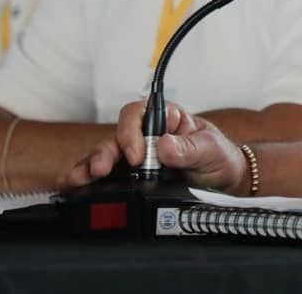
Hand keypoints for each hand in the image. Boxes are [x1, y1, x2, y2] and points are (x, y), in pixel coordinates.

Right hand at [67, 99, 248, 193]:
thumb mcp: (212, 149)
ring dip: (91, 166)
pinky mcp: (130, 179)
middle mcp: (146, 136)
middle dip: (106, 152)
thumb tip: (166, 145)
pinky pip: (105, 177)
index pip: (140, 114)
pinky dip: (88, 181)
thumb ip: (190, 147)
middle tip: (102, 169)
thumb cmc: (219, 157)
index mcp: (166, 120)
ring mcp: (136, 159)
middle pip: (116, 136)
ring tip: (80, 179)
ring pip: (106, 156)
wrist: (225, 185)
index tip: (137, 155)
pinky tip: (76, 186)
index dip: (132, 131)